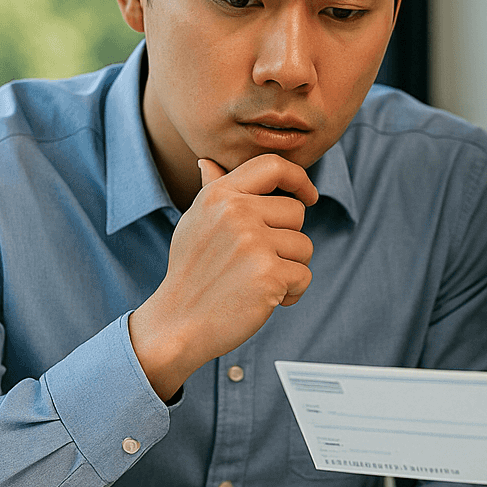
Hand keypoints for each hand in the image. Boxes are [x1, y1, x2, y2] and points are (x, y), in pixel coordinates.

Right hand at [129, 154, 318, 398]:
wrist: (178, 323)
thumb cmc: (190, 273)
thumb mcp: (195, 224)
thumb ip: (212, 192)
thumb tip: (208, 163)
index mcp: (220, 195)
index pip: (273, 166)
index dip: (299, 179)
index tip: (308, 196)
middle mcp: (236, 212)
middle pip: (296, 213)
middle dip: (287, 240)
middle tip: (258, 263)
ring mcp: (253, 243)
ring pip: (304, 247)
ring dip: (290, 269)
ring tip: (257, 281)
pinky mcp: (269, 274)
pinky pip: (304, 276)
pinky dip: (291, 293)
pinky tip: (265, 300)